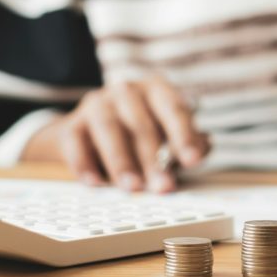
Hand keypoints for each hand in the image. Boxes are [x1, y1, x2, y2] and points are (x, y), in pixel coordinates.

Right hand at [22, 77, 210, 192]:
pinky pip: (76, 143)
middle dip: (154, 159)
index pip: (174, 109)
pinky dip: (84, 164)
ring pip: (109, 130)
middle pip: (142, 124)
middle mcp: (126, 91)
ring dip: (121, 161)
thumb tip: (204, 148)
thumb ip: (189, 142)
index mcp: (156, 89)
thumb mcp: (168, 135)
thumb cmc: (140, 134)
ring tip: (132, 187)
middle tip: (163, 187)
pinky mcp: (72, 124)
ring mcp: (96, 104)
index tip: (193, 160)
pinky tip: (94, 183)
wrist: (90, 133)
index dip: (184, 135)